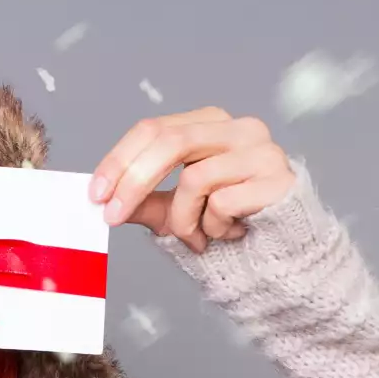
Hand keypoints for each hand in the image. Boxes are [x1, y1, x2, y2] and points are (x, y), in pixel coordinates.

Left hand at [88, 108, 294, 253]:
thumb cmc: (229, 225)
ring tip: (197, 239)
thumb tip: (99, 198)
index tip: (95, 194)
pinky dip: (214, 228)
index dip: (118, 160)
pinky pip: (223, 203)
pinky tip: (230, 235)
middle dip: (133, 182)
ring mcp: (262, 150)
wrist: (284, 252)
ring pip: (195, 178)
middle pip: (169, 142)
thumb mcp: (176, 212)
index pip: (153, 128)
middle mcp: (239, 128)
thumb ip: (143, 201)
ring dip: (183, 220)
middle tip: (112, 216)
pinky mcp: (278, 179)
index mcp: (211, 124)